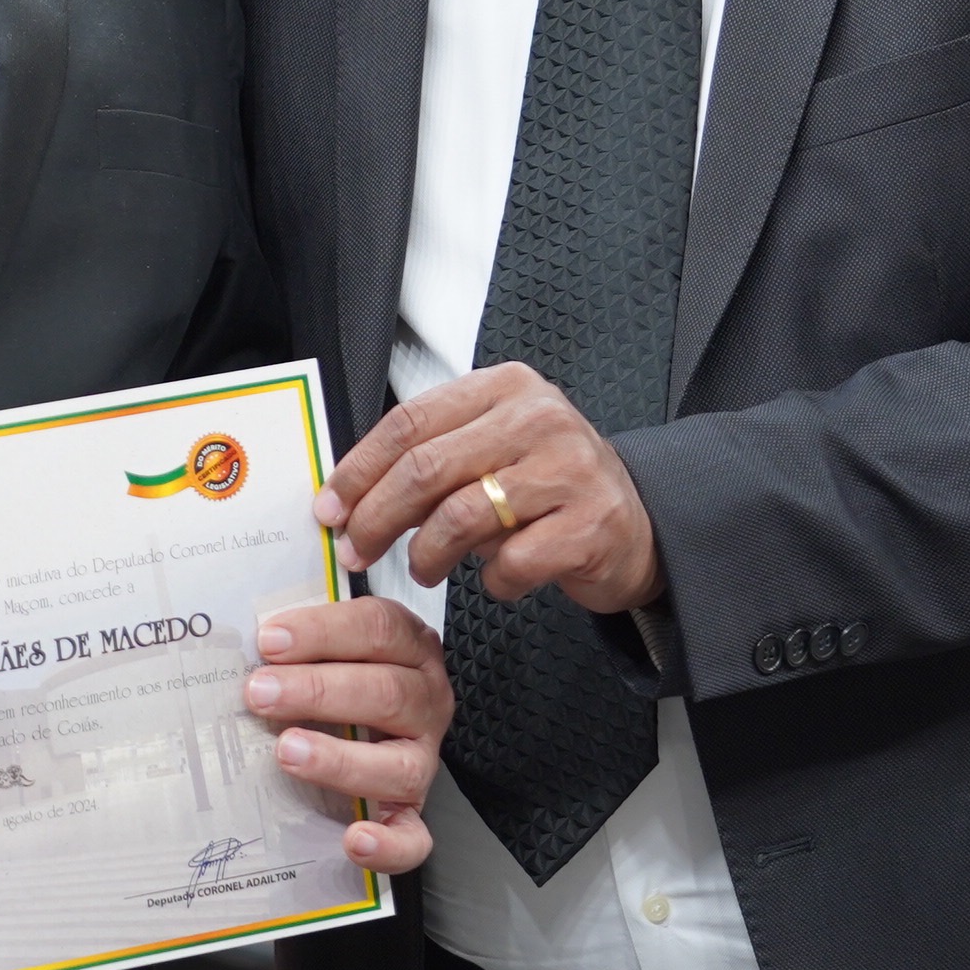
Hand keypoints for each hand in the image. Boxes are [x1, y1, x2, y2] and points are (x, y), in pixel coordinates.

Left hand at [244, 598, 450, 871]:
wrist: (360, 729)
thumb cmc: (330, 677)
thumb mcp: (323, 646)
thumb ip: (297, 639)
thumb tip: (240, 632)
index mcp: (408, 647)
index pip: (377, 628)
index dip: (323, 631)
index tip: (268, 641)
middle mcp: (424, 701)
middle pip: (385, 691)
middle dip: (317, 691)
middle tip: (260, 693)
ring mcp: (422, 760)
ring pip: (398, 764)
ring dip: (339, 760)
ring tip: (288, 752)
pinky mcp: (411, 814)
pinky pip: (413, 837)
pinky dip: (387, 844)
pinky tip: (353, 838)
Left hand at [318, 364, 660, 612]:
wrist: (638, 522)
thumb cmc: (550, 486)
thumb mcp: (493, 448)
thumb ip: (434, 456)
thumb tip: (350, 495)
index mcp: (505, 388)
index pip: (410, 421)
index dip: (360, 468)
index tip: (330, 506)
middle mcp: (538, 418)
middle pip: (426, 468)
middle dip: (376, 517)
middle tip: (355, 551)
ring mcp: (569, 470)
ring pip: (461, 517)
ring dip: (427, 555)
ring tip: (424, 569)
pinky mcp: (590, 525)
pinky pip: (511, 563)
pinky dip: (491, 582)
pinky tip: (496, 580)